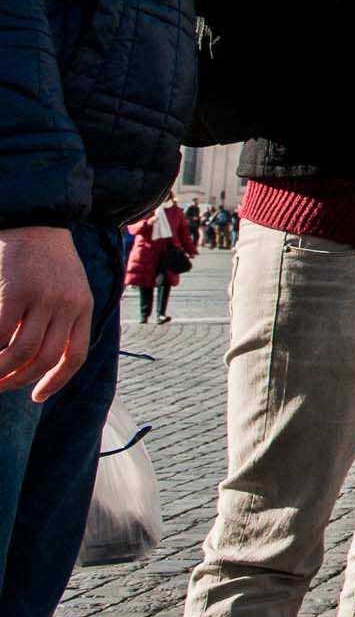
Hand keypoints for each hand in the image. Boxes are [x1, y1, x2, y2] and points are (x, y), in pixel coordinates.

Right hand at [0, 225, 91, 399]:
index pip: (75, 356)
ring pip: (21, 352)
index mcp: (83, 306)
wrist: (34, 220)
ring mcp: (43, 297)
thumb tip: (38, 359)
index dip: (56, 382)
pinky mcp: (17, 290)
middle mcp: (68, 304)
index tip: (36, 397)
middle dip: (19, 381)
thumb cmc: (45, 258)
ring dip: (0, 371)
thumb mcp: (66, 286)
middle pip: (45, 359)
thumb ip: (61, 317)